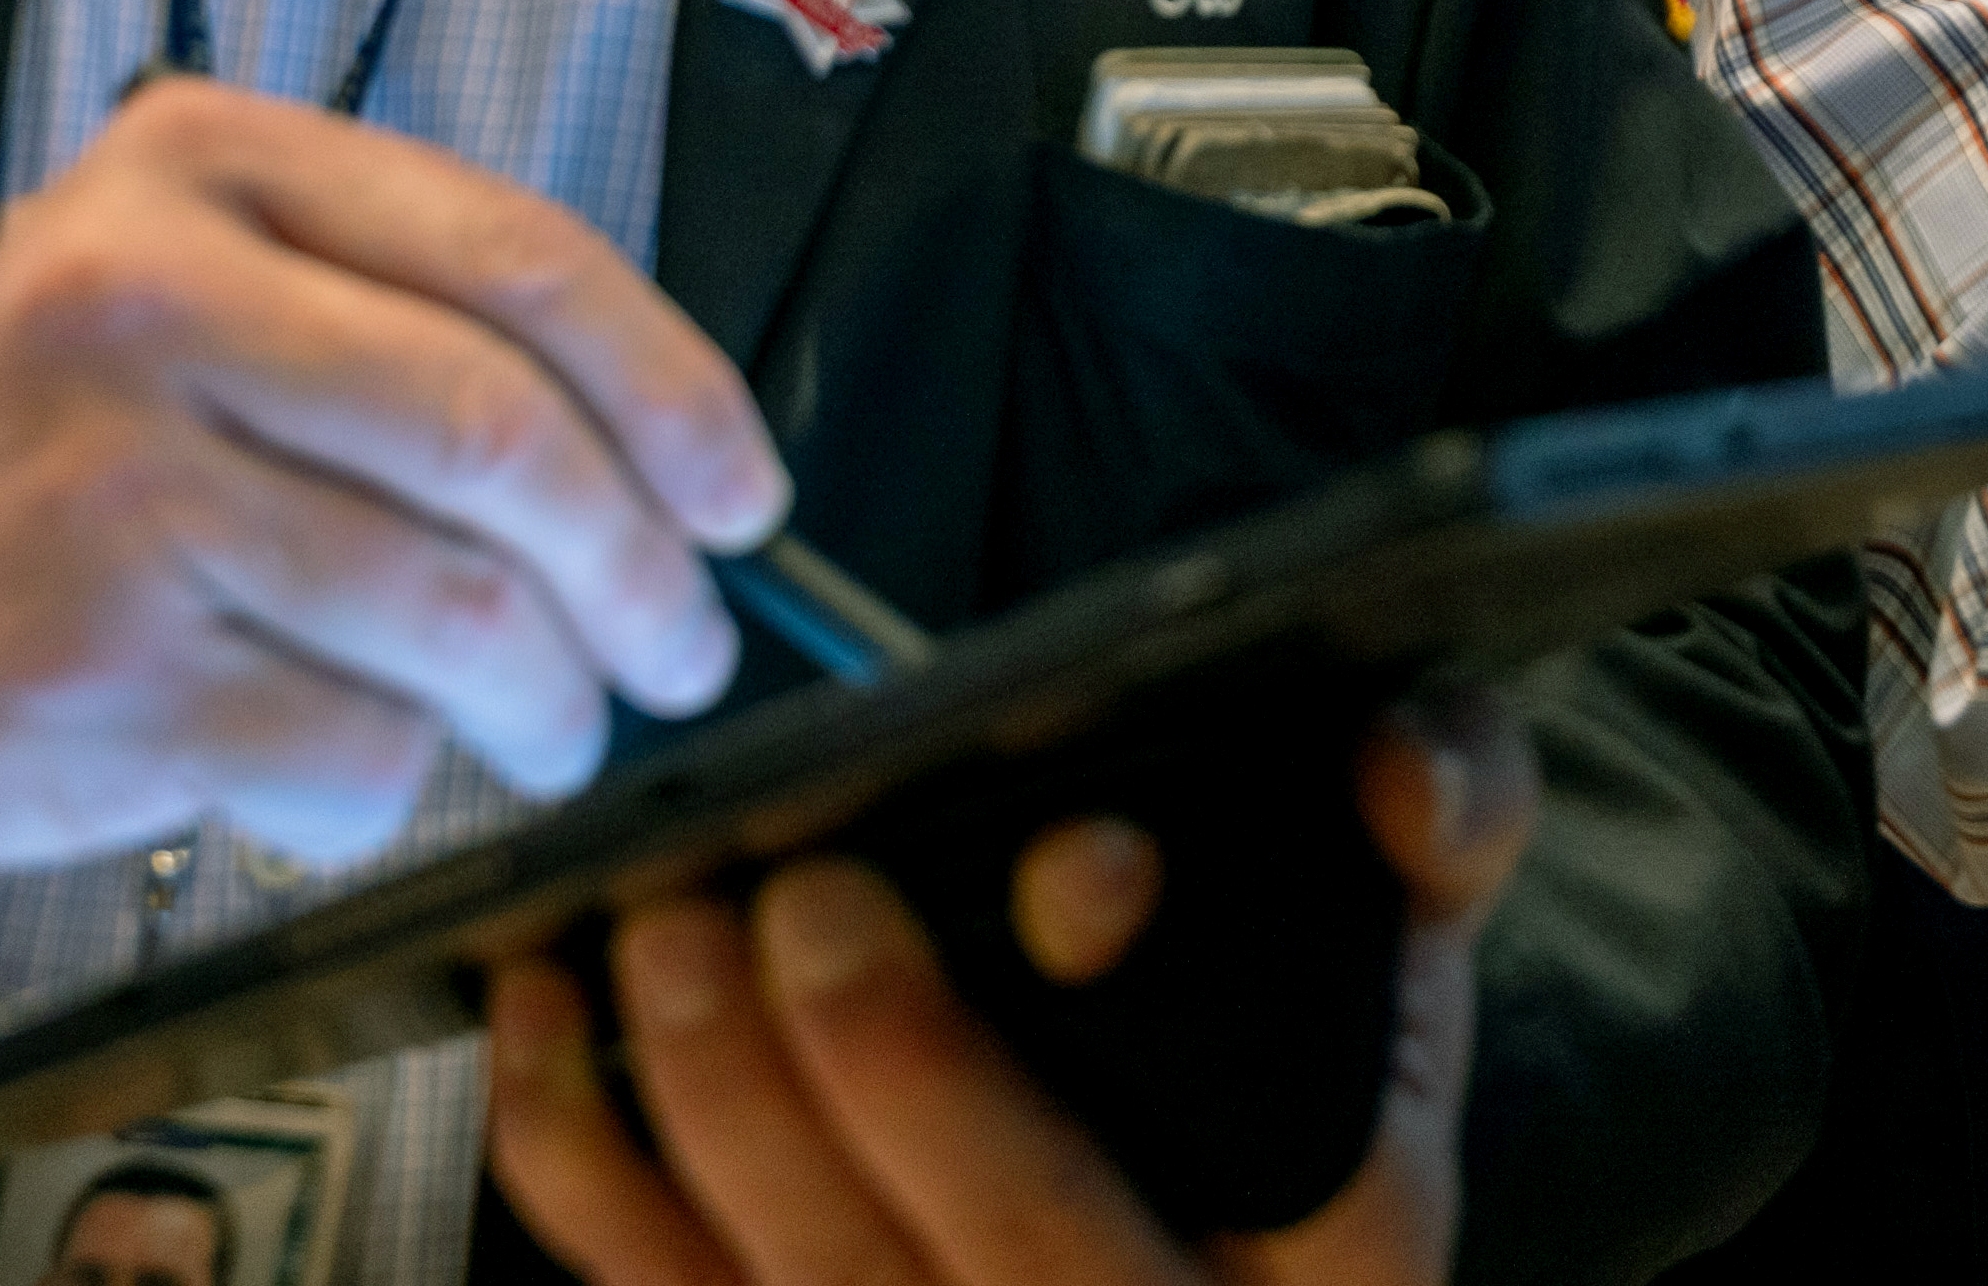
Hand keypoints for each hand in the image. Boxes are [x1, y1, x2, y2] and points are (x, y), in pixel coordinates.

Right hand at [0, 75, 785, 873]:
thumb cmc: (31, 456)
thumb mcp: (186, 285)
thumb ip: (396, 308)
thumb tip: (669, 437)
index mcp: (205, 165)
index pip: (524, 258)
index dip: (675, 388)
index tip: (743, 490)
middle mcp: (154, 298)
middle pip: (510, 436)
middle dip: (641, 566)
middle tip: (685, 640)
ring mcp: (123, 487)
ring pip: (459, 606)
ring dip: (551, 697)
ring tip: (556, 722)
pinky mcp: (105, 667)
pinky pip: (357, 742)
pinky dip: (406, 778)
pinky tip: (383, 765)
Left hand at [487, 693, 1542, 1285]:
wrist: (1188, 1278)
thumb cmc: (1276, 1093)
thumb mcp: (1401, 963)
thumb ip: (1440, 825)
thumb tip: (1397, 755)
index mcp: (1345, 1248)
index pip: (1311, 1167)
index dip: (1202, 1021)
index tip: (1092, 866)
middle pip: (1021, 1243)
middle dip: (901, 1064)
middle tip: (812, 895)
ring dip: (719, 1106)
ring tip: (668, 930)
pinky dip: (580, 1166)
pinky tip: (547, 1022)